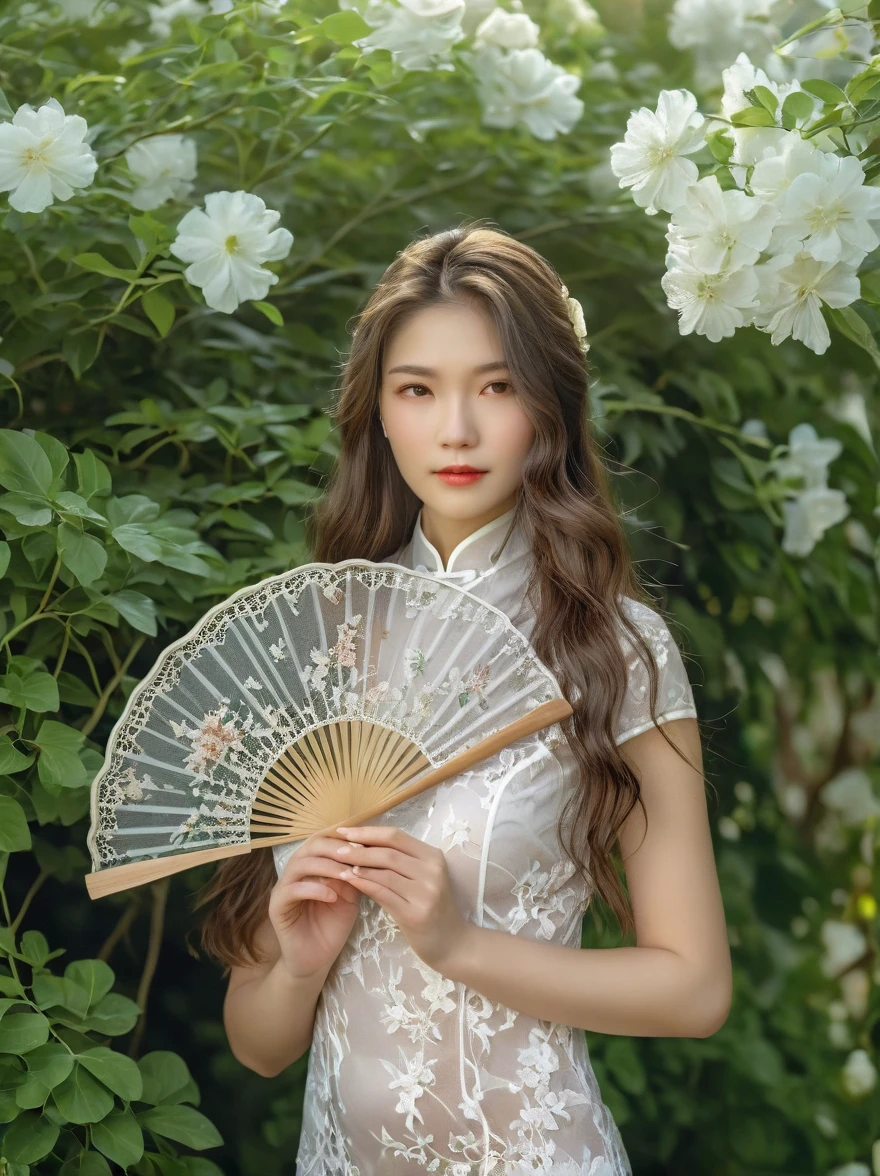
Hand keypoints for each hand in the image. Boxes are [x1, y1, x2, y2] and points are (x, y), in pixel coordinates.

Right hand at [268, 832, 364, 981]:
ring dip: (327, 866)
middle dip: (336, 847)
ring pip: (300, 864)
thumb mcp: (350, 895)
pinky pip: (292, 890)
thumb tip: (367, 851)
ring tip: (348, 874)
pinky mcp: (276, 907)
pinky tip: (332, 896)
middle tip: (358, 853)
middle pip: (311, 845)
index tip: (366, 840)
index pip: (324, 839)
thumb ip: (353, 874)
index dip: (343, 836)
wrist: (316, 959)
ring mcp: (283, 887)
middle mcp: (295, 871)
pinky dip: (314, 889)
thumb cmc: (333, 924)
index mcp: (312, 864)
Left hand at [333, 824, 472, 973]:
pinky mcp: (415, 914)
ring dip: (357, 865)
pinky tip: (349, 880)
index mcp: (433, 857)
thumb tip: (362, 843)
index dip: (368, 831)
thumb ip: (400, 861)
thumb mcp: (422, 878)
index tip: (344, 831)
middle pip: (388, 852)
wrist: (452, 943)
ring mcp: (425, 893)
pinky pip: (383, 893)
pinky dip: (364, 884)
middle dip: (358, 848)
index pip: (396, 836)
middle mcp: (432, 871)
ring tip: (338, 863)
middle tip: (335, 848)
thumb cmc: (432, 907)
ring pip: (384, 872)